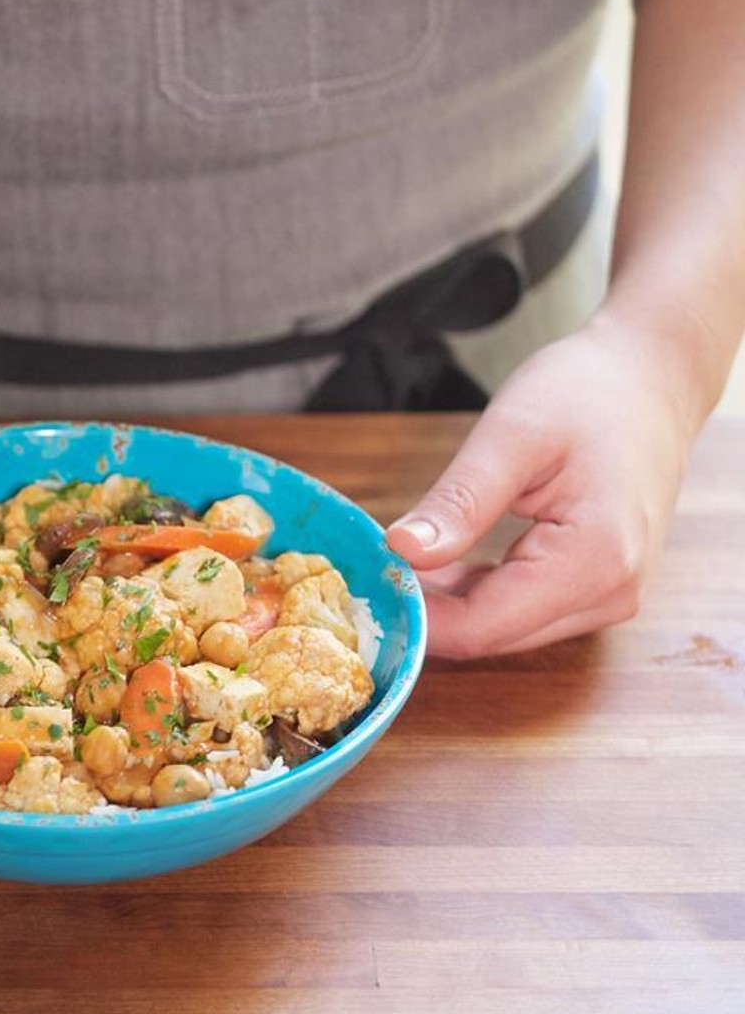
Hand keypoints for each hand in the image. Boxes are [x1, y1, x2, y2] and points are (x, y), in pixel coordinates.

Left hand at [385, 315, 692, 658]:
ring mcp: (608, 596)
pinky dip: (472, 593)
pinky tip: (436, 563)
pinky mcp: (596, 587)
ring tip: (395, 561)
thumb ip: (459, 503)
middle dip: (426, 612)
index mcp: (594, 562)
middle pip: (491, 636)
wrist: (651, 377)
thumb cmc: (588, 392)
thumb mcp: (511, 435)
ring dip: (445, 605)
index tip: (362, 587)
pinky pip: (519, 608)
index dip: (414, 618)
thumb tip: (402, 553)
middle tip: (366, 571)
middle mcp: (609, 595)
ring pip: (501, 627)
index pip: (481, 628)